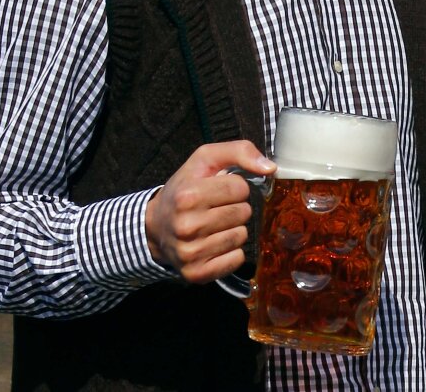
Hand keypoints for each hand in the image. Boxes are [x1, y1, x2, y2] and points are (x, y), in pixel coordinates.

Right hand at [145, 140, 274, 282]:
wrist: (155, 227)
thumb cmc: (184, 189)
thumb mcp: (205, 159)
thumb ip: (239, 151)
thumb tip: (270, 168)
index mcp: (188, 196)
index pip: (240, 188)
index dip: (235, 187)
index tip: (219, 190)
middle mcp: (187, 226)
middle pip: (243, 213)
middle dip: (235, 207)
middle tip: (216, 208)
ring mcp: (191, 253)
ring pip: (241, 236)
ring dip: (234, 229)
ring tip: (214, 225)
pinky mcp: (197, 273)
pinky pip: (237, 259)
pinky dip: (231, 251)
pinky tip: (214, 243)